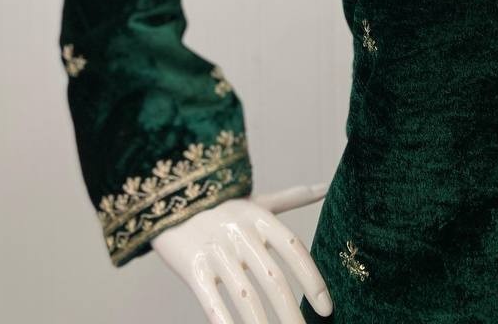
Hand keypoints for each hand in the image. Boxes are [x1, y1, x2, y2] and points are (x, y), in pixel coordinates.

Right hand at [152, 181, 332, 320]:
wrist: (170, 197)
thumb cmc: (221, 205)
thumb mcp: (256, 199)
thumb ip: (292, 197)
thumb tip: (327, 187)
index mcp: (260, 218)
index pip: (294, 250)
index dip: (313, 280)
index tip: (326, 309)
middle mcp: (241, 234)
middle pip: (273, 279)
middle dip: (291, 313)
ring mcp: (216, 251)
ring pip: (245, 296)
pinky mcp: (192, 267)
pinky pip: (211, 301)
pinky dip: (225, 321)